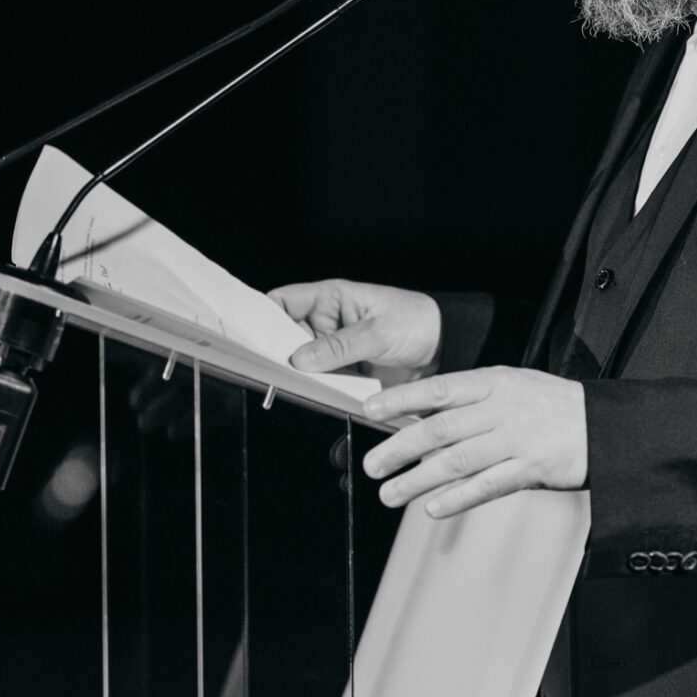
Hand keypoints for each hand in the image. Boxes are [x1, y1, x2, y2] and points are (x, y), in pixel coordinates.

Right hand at [269, 278, 442, 384]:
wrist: (448, 346)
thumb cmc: (418, 321)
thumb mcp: (378, 332)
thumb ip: (340, 346)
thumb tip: (300, 358)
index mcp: (330, 299)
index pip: (282, 302)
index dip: (261, 315)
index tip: (248, 335)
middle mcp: (327, 324)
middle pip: (286, 337)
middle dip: (276, 353)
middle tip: (268, 369)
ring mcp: (335, 350)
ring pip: (301, 363)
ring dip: (296, 375)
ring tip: (287, 385)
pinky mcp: (345, 374)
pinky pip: (321, 382)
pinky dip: (315, 390)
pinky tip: (310, 397)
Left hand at [360, 367, 587, 518]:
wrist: (605, 425)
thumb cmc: (554, 407)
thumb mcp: (512, 386)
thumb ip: (471, 399)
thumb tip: (422, 414)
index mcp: (494, 383)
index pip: (438, 389)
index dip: (401, 399)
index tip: (371, 411)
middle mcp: (502, 409)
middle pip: (440, 428)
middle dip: (399, 448)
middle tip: (372, 464)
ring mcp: (517, 439)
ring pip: (457, 461)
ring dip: (418, 479)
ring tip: (391, 493)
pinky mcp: (531, 468)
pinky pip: (486, 486)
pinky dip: (457, 499)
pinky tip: (433, 508)